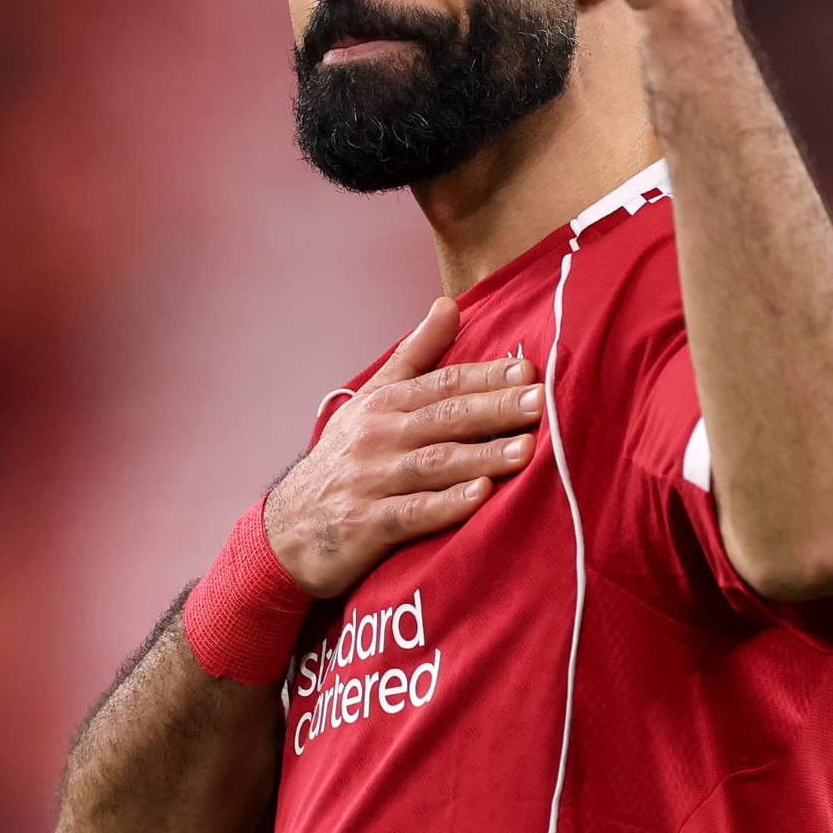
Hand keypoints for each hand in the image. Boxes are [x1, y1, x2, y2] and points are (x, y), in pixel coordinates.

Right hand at [265, 297, 541, 596]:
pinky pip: (412, 513)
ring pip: (433, 463)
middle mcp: (377, 436)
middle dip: (494, 408)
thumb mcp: (372, 400)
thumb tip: (450, 304)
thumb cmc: (346, 459)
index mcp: (384, 404)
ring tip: (527, 450)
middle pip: (443, 418)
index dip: (486, 376)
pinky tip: (482, 497)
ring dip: (482, 456)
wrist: (291, 529)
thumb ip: (416, 354)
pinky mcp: (367, 525)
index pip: (443, 383)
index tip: (529, 370)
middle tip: (541, 400)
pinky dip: (447, 504)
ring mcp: (371, 481)